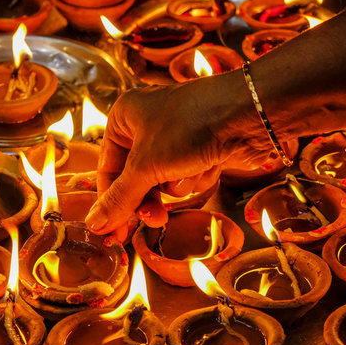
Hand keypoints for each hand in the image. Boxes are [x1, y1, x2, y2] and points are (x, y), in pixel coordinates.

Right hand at [85, 70, 276, 235]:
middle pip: (135, 179)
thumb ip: (120, 199)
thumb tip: (94, 225)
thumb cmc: (190, 127)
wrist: (251, 113)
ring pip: (163, 182)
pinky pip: (187, 177)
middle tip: (154, 220)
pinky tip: (209, 164)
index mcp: (124, 117)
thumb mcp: (146, 166)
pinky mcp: (201, 148)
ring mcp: (175, 137)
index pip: (107, 168)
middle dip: (149, 198)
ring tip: (191, 173)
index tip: (113, 232)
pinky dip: (197, 177)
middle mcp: (146, 125)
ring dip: (178, 185)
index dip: (110, 201)